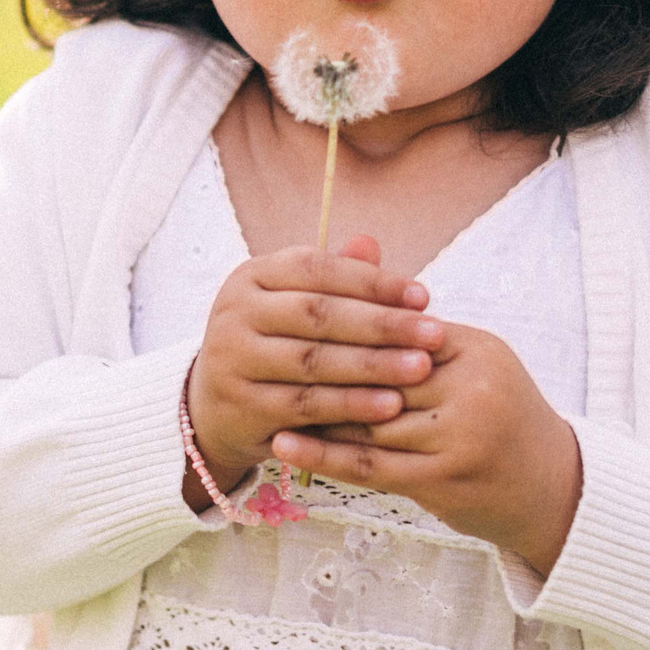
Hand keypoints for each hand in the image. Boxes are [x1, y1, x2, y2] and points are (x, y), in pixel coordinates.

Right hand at [183, 234, 441, 503]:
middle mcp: (234, 312)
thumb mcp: (295, 305)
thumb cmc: (273, 344)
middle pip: (318, 314)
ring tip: (422, 367)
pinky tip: (391, 405)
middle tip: (435, 333)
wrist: (214, 407)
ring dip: (374, 365)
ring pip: (314, 361)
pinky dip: (352, 405)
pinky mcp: (241, 406)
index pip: (318, 269)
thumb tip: (371, 242)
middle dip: (383, 324)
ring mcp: (232, 360)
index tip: (424, 296)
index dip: (373, 282)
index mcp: (250, 276)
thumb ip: (334, 278)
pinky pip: (306, 404)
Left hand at [270, 319, 582, 574]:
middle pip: (381, 372)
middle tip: (266, 356)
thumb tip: (354, 272)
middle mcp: (474, 389)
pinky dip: (321, 455)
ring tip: (263, 397)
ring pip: (370, 419)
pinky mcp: (444, 480)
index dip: (347, 327)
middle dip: (324, 366)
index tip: (292, 318)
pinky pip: (370, 465)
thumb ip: (416, 332)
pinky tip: (284, 443)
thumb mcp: (471, 362)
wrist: (551, 486)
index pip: (399, 331)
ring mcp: (461, 437)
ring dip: (314, 410)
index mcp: (478, 349)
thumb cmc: (498, 414)